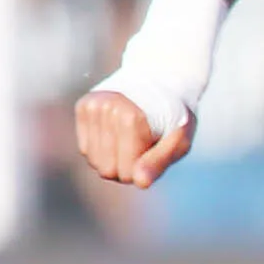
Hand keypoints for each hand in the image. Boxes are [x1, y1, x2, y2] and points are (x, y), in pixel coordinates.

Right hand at [74, 89, 192, 188]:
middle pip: (106, 169)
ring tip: (131, 138)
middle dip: (126, 167)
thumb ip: (160, 162)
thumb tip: (140, 183)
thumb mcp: (180, 140)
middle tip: (144, 148)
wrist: (163, 81)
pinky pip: (85, 147)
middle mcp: (106, 108)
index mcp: (131, 117)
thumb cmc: (175, 117)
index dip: (142, 171)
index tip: (155, 154)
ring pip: (92, 160)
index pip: (126, 173)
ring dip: (112, 157)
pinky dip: (101, 147)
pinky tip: (117, 133)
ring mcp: (92, 106)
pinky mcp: (83, 106)